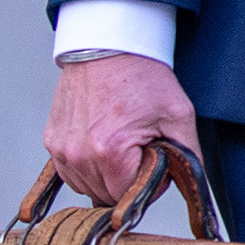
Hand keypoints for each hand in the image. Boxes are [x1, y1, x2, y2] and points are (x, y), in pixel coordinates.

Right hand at [43, 52, 199, 203]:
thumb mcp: (179, 115)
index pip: (130, 197)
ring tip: (120, 142)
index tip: (155, 157)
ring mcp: (61, 149)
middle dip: (128, 179)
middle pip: (108, 196)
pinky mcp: (51, 142)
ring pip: (87, 187)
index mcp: (109, 152)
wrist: (109, 46)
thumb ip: (189, 156)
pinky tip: (102, 145)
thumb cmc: (141, 76)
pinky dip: (88, 166)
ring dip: (107, 176)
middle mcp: (78, 154)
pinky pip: (70, 173)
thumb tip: (192, 184)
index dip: (150, 182)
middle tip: (140, 147)